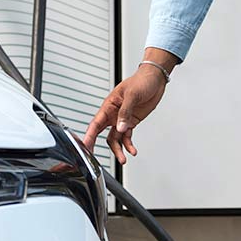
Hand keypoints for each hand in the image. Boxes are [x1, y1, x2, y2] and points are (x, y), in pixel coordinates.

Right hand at [82, 49, 174, 163]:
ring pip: (115, 138)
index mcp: (109, 105)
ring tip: (123, 159)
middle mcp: (113, 114)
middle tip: (95, 159)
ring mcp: (122, 119)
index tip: (85, 146)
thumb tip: (120, 128)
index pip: (95, 123)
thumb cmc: (141, 81)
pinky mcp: (131, 122)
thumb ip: (125, 112)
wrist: (155, 80)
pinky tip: (133, 151)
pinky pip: (127, 137)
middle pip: (101, 134)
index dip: (89, 136)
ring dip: (119, 149)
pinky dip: (129, 145)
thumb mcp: (132, 95)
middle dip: (97, 146)